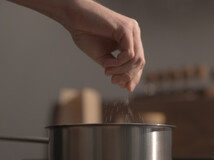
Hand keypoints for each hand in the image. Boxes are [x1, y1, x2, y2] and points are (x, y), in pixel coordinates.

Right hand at [8, 0, 144, 91]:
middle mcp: (133, 33)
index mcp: (130, 39)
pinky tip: (107, 64)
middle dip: (127, 76)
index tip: (125, 87)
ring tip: (107, 71)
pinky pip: (129, 54)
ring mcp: (131, 29)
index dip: (133, 76)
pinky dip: (118, 63)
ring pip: (136, 59)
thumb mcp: (104, 58)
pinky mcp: (126, 29)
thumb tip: (127, 86)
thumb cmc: (85, 34)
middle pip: (140, 62)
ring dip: (121, 70)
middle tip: (113, 81)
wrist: (73, 18)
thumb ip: (116, 69)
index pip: (138, 61)